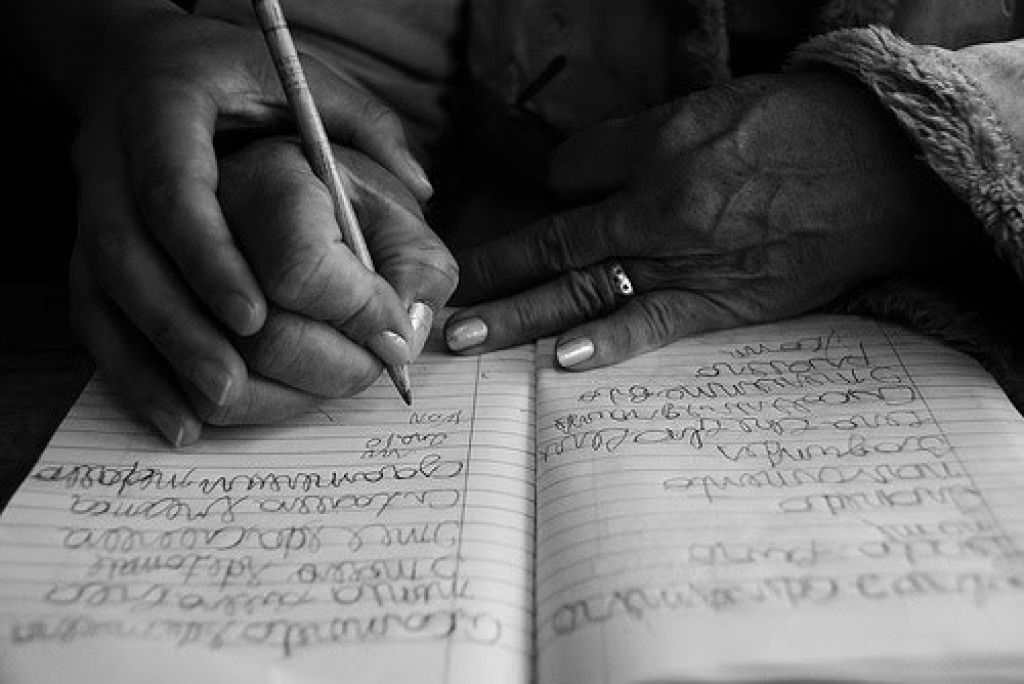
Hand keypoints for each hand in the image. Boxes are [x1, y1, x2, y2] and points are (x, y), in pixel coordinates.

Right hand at [68, 7, 433, 443]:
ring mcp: (92, 209)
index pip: (181, 194)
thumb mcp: (302, 77)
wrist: (140, 70)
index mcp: (167, 109)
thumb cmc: (236, 78)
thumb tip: (423, 188)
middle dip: (189, 328)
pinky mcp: (87, 251)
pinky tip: (181, 422)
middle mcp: (114, 160)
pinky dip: (134, 377)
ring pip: (109, 296)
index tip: (264, 315)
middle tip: (242, 379)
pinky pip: (95, 321)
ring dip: (163, 359)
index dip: (216, 260)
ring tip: (219, 404)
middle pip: (135, 257)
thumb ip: (366, 126)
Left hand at [444, 72, 957, 368]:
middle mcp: (659, 205)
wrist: (885, 168)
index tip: (537, 221)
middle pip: (557, 240)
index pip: (571, 175)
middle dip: (495, 273)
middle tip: (440, 301)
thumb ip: (641, 142)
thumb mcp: (715, 108)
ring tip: (467, 339)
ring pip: (587, 286)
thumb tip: (579, 178)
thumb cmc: (800, 128)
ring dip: (521, 315)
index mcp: (656, 149)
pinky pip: (659, 323)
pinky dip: (611, 341)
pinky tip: (563, 360)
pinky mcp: (726, 299)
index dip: (550, 195)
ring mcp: (689, 257)